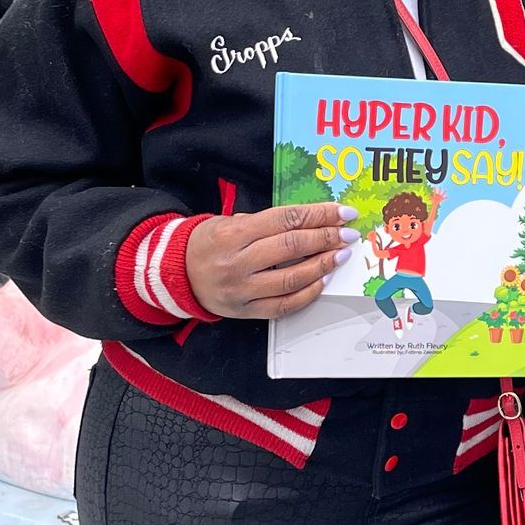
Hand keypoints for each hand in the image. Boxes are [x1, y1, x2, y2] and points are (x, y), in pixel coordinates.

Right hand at [184, 201, 356, 318]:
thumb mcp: (228, 222)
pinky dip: (307, 293)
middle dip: (326, 238)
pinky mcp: (246, 311)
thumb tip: (311, 220)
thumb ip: (266, 222)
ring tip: (340, 255)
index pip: (285, 220)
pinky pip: (284, 305)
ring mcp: (242, 290)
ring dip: (322, 266)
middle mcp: (237, 263)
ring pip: (291, 279)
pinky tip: (322, 280)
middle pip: (291, 247)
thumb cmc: (207, 243)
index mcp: (232, 234)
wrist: (177, 274)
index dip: (319, 215)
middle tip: (347, 233)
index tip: (343, 212)